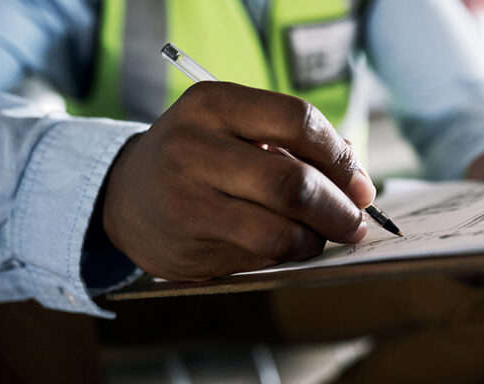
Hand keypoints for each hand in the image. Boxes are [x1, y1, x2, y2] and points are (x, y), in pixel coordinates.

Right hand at [101, 82, 374, 280]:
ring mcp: (188, 200)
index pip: (299, 120)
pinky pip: (260, 256)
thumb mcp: (234, 127)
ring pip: (279, 230)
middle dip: (339, 208)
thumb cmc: (199, 156)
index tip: (359, 182)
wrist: (124, 193)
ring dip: (317, 239)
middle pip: (293, 183)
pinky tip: (289, 246)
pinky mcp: (188, 246)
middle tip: (356, 221)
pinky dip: (289, 254)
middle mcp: (195, 148)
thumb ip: (294, 144)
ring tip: (323, 236)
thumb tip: (358, 180)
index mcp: (214, 104)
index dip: (340, 156)